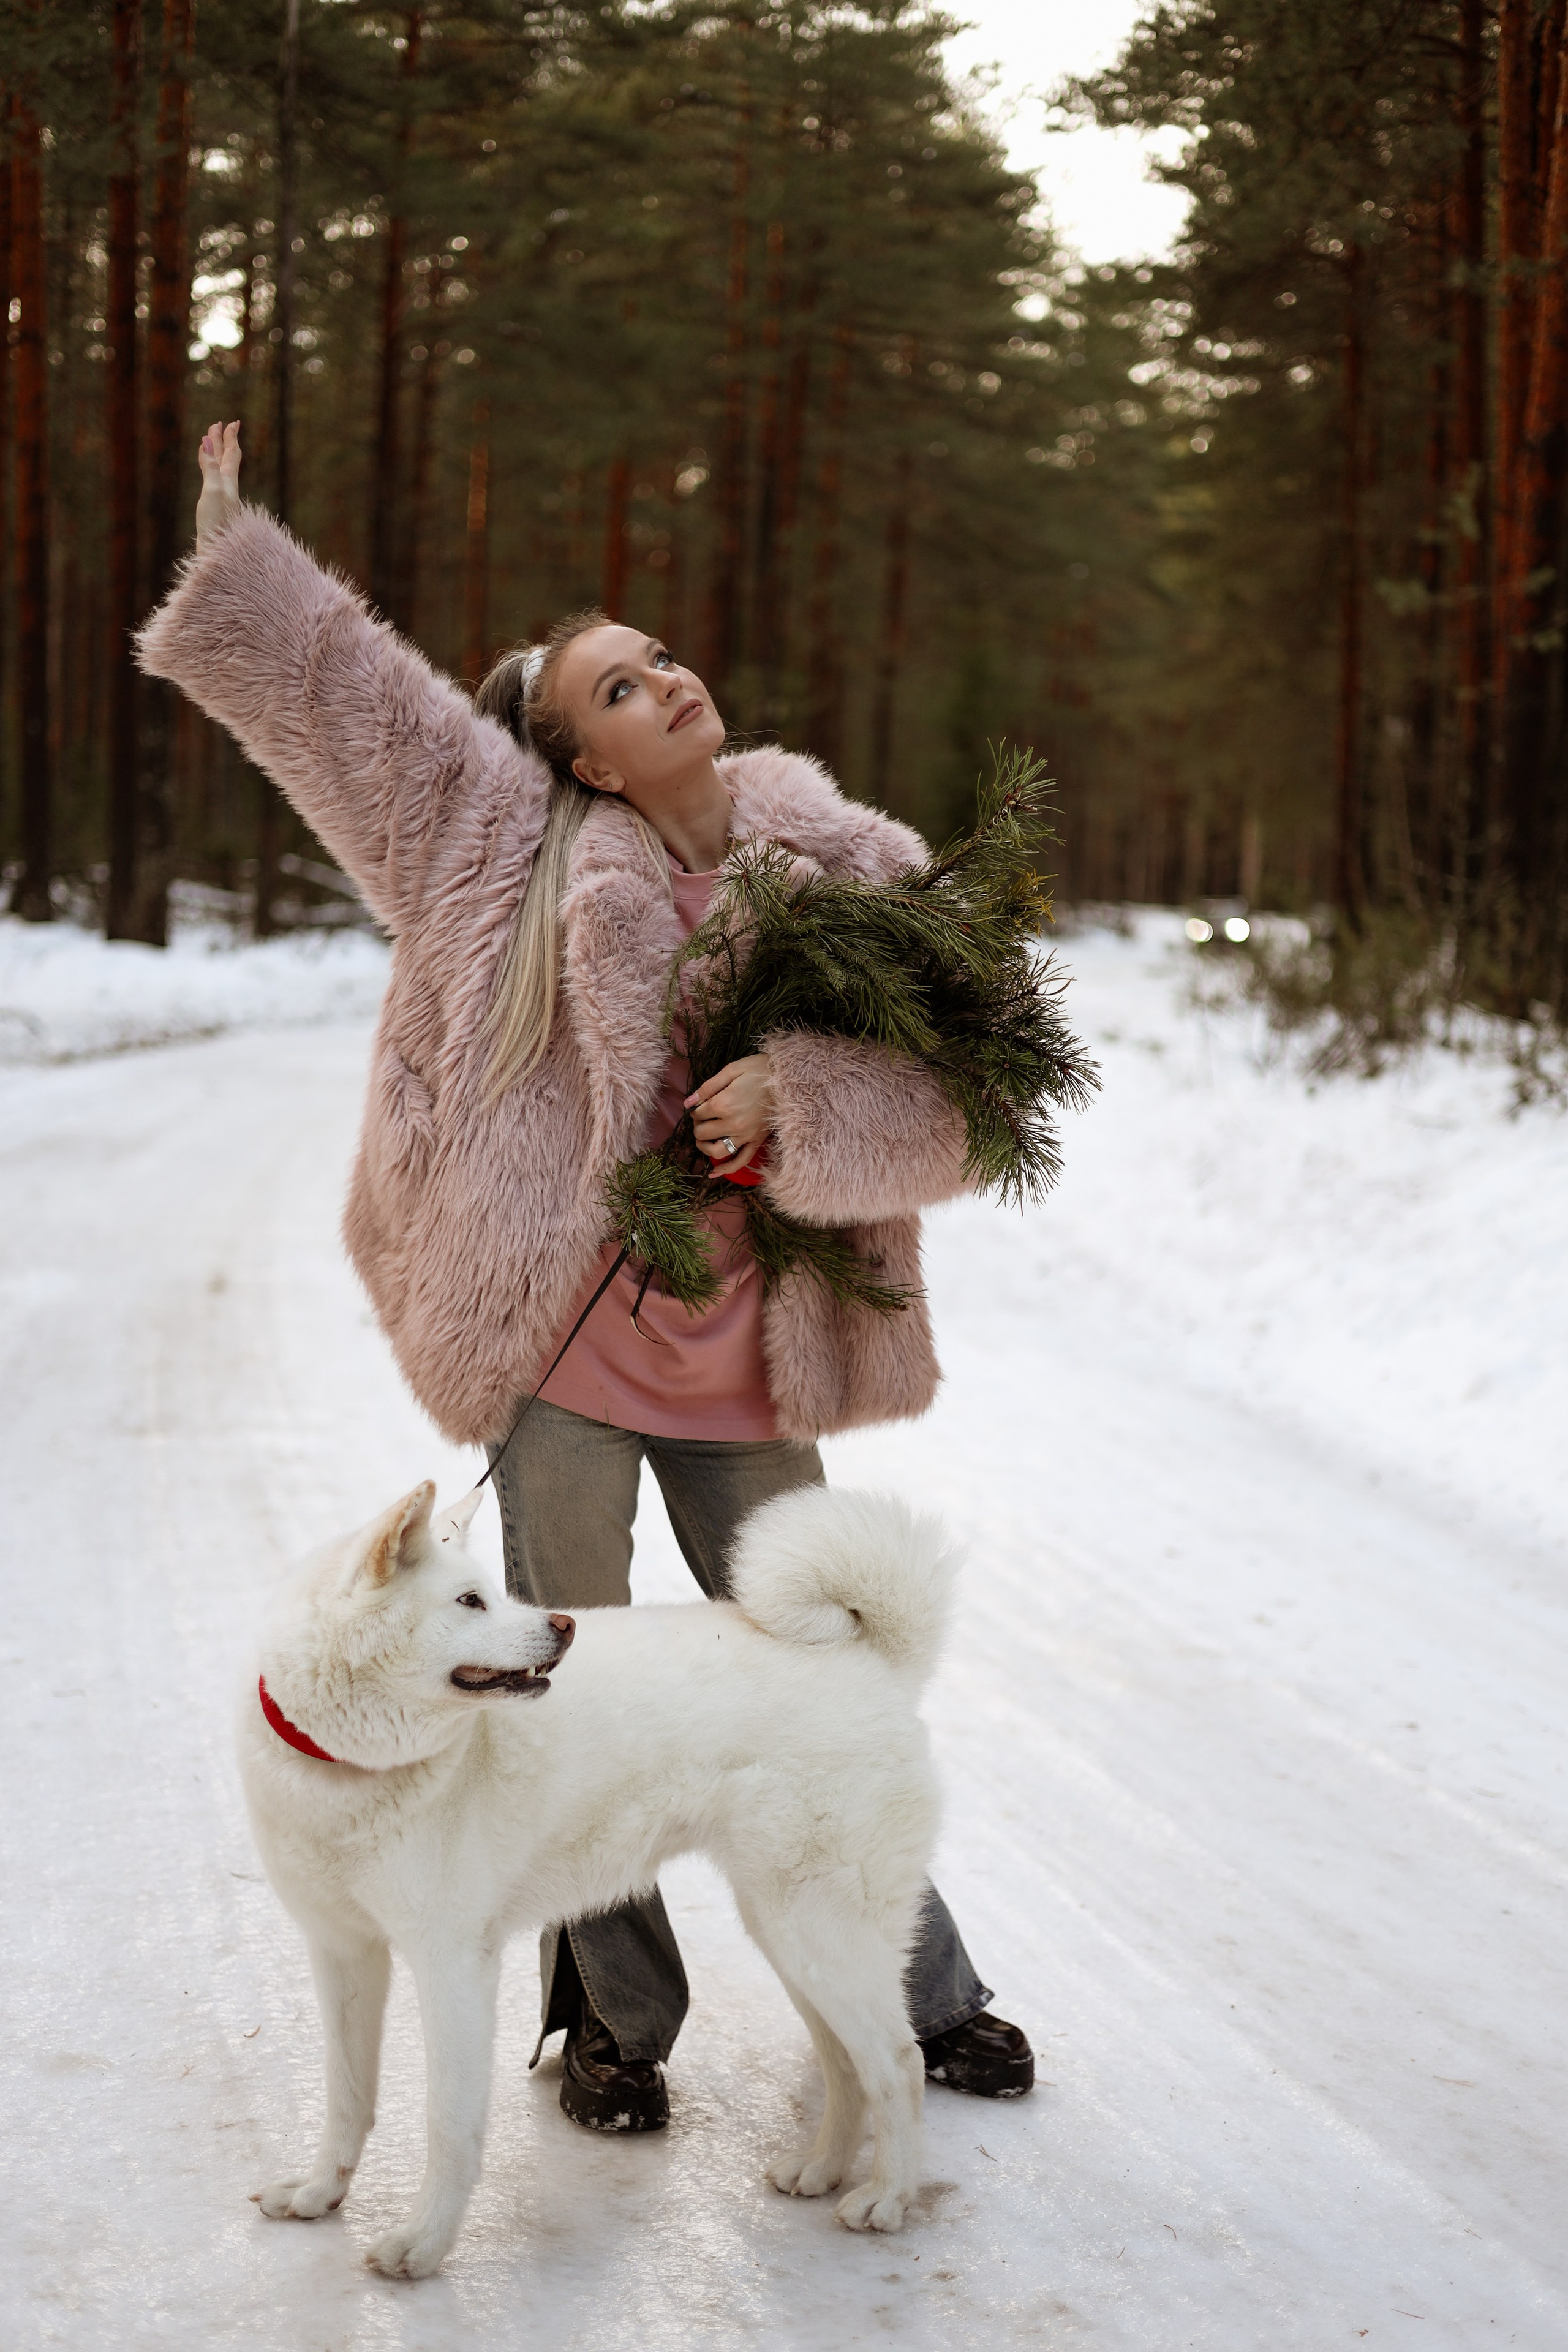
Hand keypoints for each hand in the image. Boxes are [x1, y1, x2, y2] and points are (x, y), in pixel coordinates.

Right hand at [195, 419, 242, 546]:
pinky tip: (208, 473)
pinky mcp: (214, 507)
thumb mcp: (213, 490)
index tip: (232, 423)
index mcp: (229, 481)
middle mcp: (227, 487)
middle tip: (219, 426)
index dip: (230, 438)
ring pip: (218, 468)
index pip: (232, 453)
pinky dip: (208, 470)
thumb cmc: (217, 522)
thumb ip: (210, 466)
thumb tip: (207, 440)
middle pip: (225, 458)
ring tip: (212, 443)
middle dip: (222, 441)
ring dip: (215, 453)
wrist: (218, 550)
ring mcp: (221, 497)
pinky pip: (211, 480)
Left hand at [686, 1053, 774, 1175]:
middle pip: (703, 1133)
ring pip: (716, 1151)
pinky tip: (714, 1173)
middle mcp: (733, 1123)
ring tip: (703, 1140)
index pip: (698, 1113)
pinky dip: (726, 1169)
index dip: (695, 1109)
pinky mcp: (757, 1141)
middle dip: (698, 1125)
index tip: (700, 1104)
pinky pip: (741, 1161)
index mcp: (724, 1104)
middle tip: (702, 1117)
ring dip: (704, 1147)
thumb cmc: (760, 1069)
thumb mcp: (732, 1069)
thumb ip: (707, 1087)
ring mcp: (746, 1135)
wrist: (790, 1078)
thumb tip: (688, 1103)